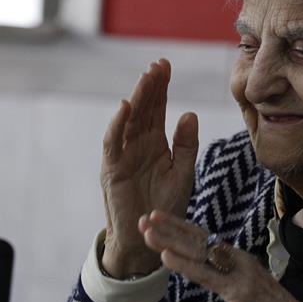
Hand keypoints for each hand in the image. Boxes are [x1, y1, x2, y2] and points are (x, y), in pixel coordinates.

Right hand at [100, 58, 198, 277]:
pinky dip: (118, 124)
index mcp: (156, 142)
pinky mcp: (113, 168)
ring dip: (137, 98)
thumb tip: (189, 114)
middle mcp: (138, 143)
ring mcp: (124, 154)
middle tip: (158, 65)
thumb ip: (187, 145)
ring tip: (146, 78)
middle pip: (143, 109)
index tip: (166, 65)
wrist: (149, 237)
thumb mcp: (184, 172)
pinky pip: (114, 142)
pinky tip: (126, 106)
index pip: (157, 108)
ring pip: (129, 120)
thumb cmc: (166, 205)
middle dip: (150, 86)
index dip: (161, 87)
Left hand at [139, 210, 302, 301]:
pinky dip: (184, 265)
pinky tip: (166, 257)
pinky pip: (206, 276)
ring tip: (147, 232)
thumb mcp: (246, 288)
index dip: (182, 227)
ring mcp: (239, 274)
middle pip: (200, 239)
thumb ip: (228, 277)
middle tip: (146, 216)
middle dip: (171, 228)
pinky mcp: (238, 291)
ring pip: (199, 253)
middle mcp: (239, 260)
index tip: (159, 218)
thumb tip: (210, 271)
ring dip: (170, 241)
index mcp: (240, 258)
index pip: (206, 238)